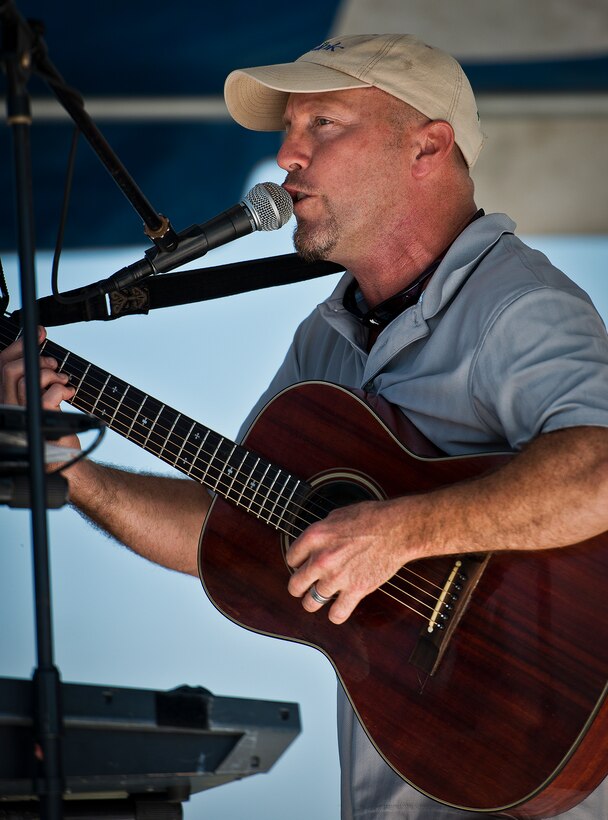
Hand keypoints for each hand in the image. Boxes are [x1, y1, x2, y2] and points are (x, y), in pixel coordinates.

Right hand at [0, 326, 77, 451]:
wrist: (63, 460)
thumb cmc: (50, 431)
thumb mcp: (37, 400)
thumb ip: (33, 379)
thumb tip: (39, 348)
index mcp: (4, 400)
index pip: (1, 366)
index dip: (19, 345)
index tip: (39, 333)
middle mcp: (7, 406)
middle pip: (9, 368)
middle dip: (37, 359)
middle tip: (54, 365)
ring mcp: (21, 413)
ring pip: (28, 377)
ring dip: (51, 373)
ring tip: (63, 381)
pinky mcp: (39, 419)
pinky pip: (48, 391)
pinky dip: (62, 387)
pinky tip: (68, 393)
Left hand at [286, 497, 421, 623]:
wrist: (396, 529)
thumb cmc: (371, 517)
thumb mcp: (337, 515)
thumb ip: (322, 532)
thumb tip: (316, 542)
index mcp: (315, 537)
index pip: (291, 558)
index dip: (297, 562)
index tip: (302, 564)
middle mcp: (321, 559)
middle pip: (295, 585)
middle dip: (298, 587)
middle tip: (303, 586)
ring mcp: (337, 577)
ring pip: (311, 603)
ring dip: (313, 601)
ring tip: (318, 599)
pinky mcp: (356, 590)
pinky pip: (336, 614)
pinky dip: (336, 615)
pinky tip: (338, 609)